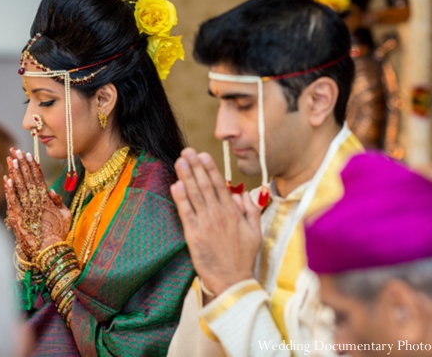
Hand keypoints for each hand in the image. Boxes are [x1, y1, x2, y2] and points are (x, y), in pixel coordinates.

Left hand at [4, 148, 70, 258]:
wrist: (49, 250)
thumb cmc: (59, 234)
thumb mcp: (66, 216)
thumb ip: (59, 202)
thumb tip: (51, 190)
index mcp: (48, 200)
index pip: (39, 179)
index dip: (33, 166)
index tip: (28, 155)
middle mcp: (37, 202)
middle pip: (28, 178)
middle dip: (22, 164)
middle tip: (16, 150)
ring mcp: (27, 209)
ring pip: (20, 186)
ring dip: (15, 172)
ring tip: (10, 159)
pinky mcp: (18, 217)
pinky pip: (13, 200)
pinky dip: (10, 189)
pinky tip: (7, 178)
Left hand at [170, 148, 261, 299]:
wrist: (233, 280)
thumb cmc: (244, 258)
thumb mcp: (255, 232)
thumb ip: (251, 210)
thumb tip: (243, 193)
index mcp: (233, 213)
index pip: (220, 185)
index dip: (210, 169)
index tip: (203, 155)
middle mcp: (218, 215)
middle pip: (205, 185)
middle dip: (195, 167)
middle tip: (187, 151)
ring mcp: (205, 224)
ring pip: (195, 195)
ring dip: (186, 176)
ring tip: (180, 161)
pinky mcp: (194, 235)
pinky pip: (186, 212)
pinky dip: (181, 198)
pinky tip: (176, 184)